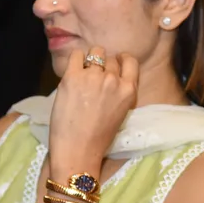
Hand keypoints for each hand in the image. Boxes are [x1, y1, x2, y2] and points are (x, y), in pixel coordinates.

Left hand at [48, 46, 138, 173]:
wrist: (78, 149)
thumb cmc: (98, 138)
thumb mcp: (120, 113)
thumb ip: (119, 93)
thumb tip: (111, 78)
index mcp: (128, 91)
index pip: (131, 62)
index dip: (122, 60)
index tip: (115, 62)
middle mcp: (113, 80)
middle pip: (110, 59)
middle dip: (103, 65)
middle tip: (93, 79)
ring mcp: (93, 76)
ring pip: (95, 53)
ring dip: (90, 61)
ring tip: (82, 74)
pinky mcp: (73, 76)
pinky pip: (76, 55)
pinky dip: (75, 60)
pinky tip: (72, 72)